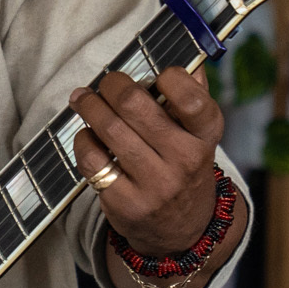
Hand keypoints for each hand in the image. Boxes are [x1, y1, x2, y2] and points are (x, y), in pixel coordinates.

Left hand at [68, 66, 224, 255]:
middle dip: (112, 85)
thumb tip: (187, 56)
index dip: (171, 78)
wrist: (181, 231)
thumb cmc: (183, 167)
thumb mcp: (198, 136)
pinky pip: (92, 159)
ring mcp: (155, 185)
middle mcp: (184, 161)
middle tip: (104, 82)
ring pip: (109, 129)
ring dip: (89, 106)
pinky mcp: (125, 203)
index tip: (157, 75)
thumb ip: (193, 95)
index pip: (193, 100)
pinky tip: (86, 134)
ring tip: (82, 98)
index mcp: (205, 137)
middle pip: (136, 106)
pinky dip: (83, 139)